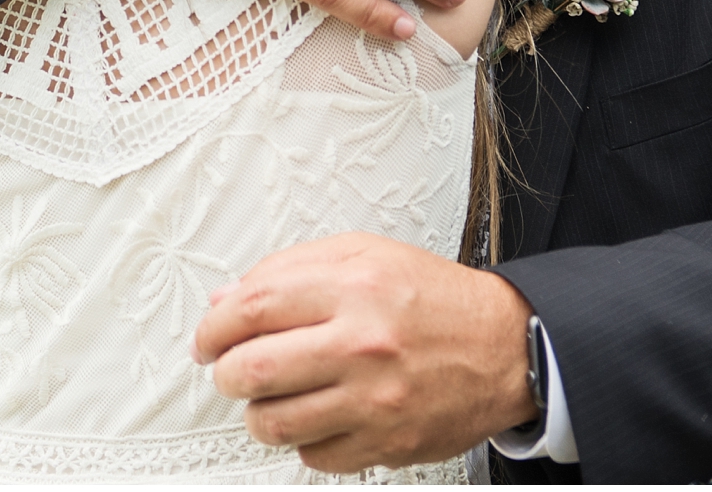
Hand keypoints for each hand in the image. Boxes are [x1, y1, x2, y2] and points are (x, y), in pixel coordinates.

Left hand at [193, 232, 536, 471]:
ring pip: (273, 423)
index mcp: (353, 288)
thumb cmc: (434, 300)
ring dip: (259, 412)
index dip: (213, 326)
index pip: (251, 308)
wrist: (504, 347)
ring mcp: (374, 400)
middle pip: (251, 370)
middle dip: (226, 372)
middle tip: (231, 368)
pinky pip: (313, 456)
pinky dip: (305, 439)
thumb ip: (291, 269)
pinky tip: (320, 414)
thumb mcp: (365, 255)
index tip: (207, 337)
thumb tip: (226, 299)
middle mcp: (362, 344)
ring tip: (274, 395)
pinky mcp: (386, 443)